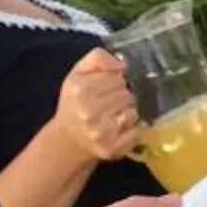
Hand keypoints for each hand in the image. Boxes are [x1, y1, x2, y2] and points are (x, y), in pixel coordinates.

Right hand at [56, 49, 142, 163]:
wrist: (69, 138)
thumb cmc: (76, 102)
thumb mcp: (78, 74)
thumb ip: (98, 59)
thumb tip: (121, 64)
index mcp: (80, 89)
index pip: (117, 78)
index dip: (115, 82)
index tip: (106, 89)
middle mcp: (89, 111)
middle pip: (127, 95)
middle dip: (122, 97)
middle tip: (110, 104)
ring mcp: (101, 132)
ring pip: (133, 113)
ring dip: (128, 113)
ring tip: (114, 116)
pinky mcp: (112, 148)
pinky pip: (138, 132)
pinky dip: (133, 130)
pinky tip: (120, 129)